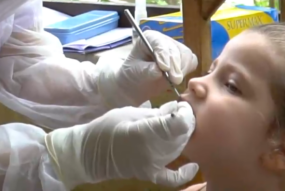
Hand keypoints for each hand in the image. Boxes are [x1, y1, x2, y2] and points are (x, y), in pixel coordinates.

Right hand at [45, 101, 197, 188]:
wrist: (91, 152)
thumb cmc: (107, 127)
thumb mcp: (130, 112)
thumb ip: (155, 113)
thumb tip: (176, 108)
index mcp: (145, 131)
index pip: (178, 124)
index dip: (185, 113)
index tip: (181, 106)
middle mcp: (152, 151)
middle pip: (182, 136)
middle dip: (185, 122)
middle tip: (180, 113)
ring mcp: (152, 165)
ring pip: (179, 150)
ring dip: (182, 138)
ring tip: (177, 126)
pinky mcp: (151, 175)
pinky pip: (172, 178)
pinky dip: (184, 173)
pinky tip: (193, 166)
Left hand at [97, 30, 197, 107]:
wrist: (138, 83)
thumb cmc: (134, 74)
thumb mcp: (135, 72)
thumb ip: (147, 70)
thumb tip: (158, 71)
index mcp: (150, 38)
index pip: (160, 43)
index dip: (163, 55)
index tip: (164, 68)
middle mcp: (164, 40)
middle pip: (174, 50)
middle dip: (175, 65)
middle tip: (174, 80)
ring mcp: (175, 48)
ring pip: (186, 55)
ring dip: (182, 69)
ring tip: (174, 81)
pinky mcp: (183, 58)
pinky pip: (192, 61)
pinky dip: (188, 70)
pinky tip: (178, 78)